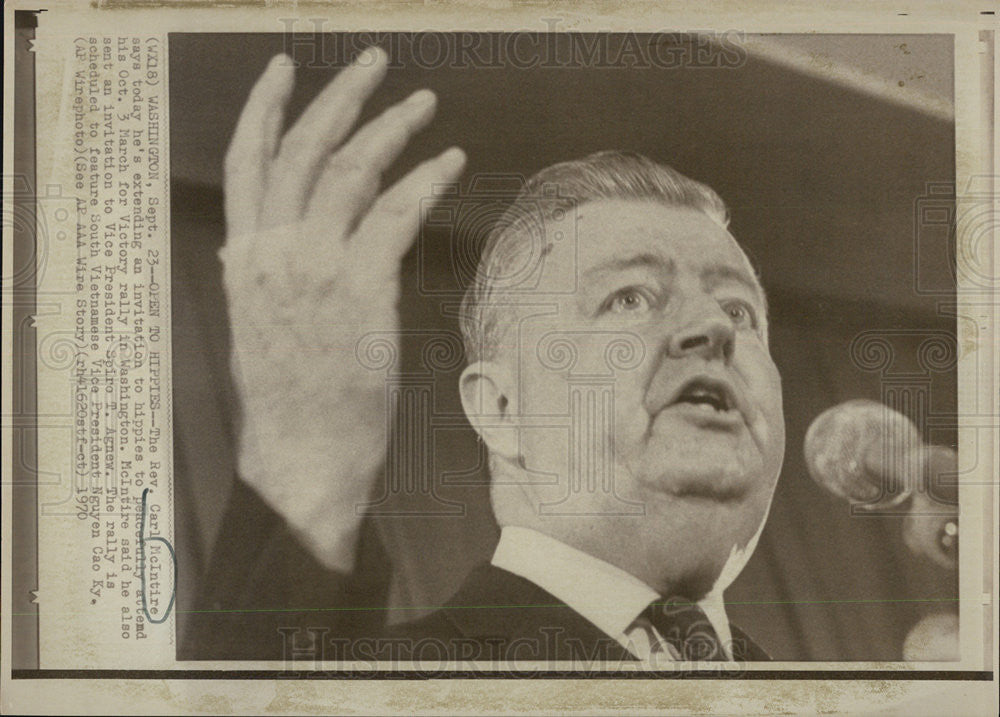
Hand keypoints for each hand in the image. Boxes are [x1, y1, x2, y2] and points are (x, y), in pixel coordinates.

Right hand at [219, 47, 464, 570]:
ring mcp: (315, 269)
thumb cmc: (290, 399)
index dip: (265, 110)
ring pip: (350, 171)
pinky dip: (424, 180)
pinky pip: (394, 214)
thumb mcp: (260, 326)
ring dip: (390, 128)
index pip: (247, 165)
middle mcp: (272, 253)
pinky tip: (447, 162)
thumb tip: (281, 229)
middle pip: (303, 150)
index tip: (284, 70)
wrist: (302, 456)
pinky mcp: (360, 289)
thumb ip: (267, 272)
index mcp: (244, 260)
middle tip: (374, 62)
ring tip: (422, 104)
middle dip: (340, 97)